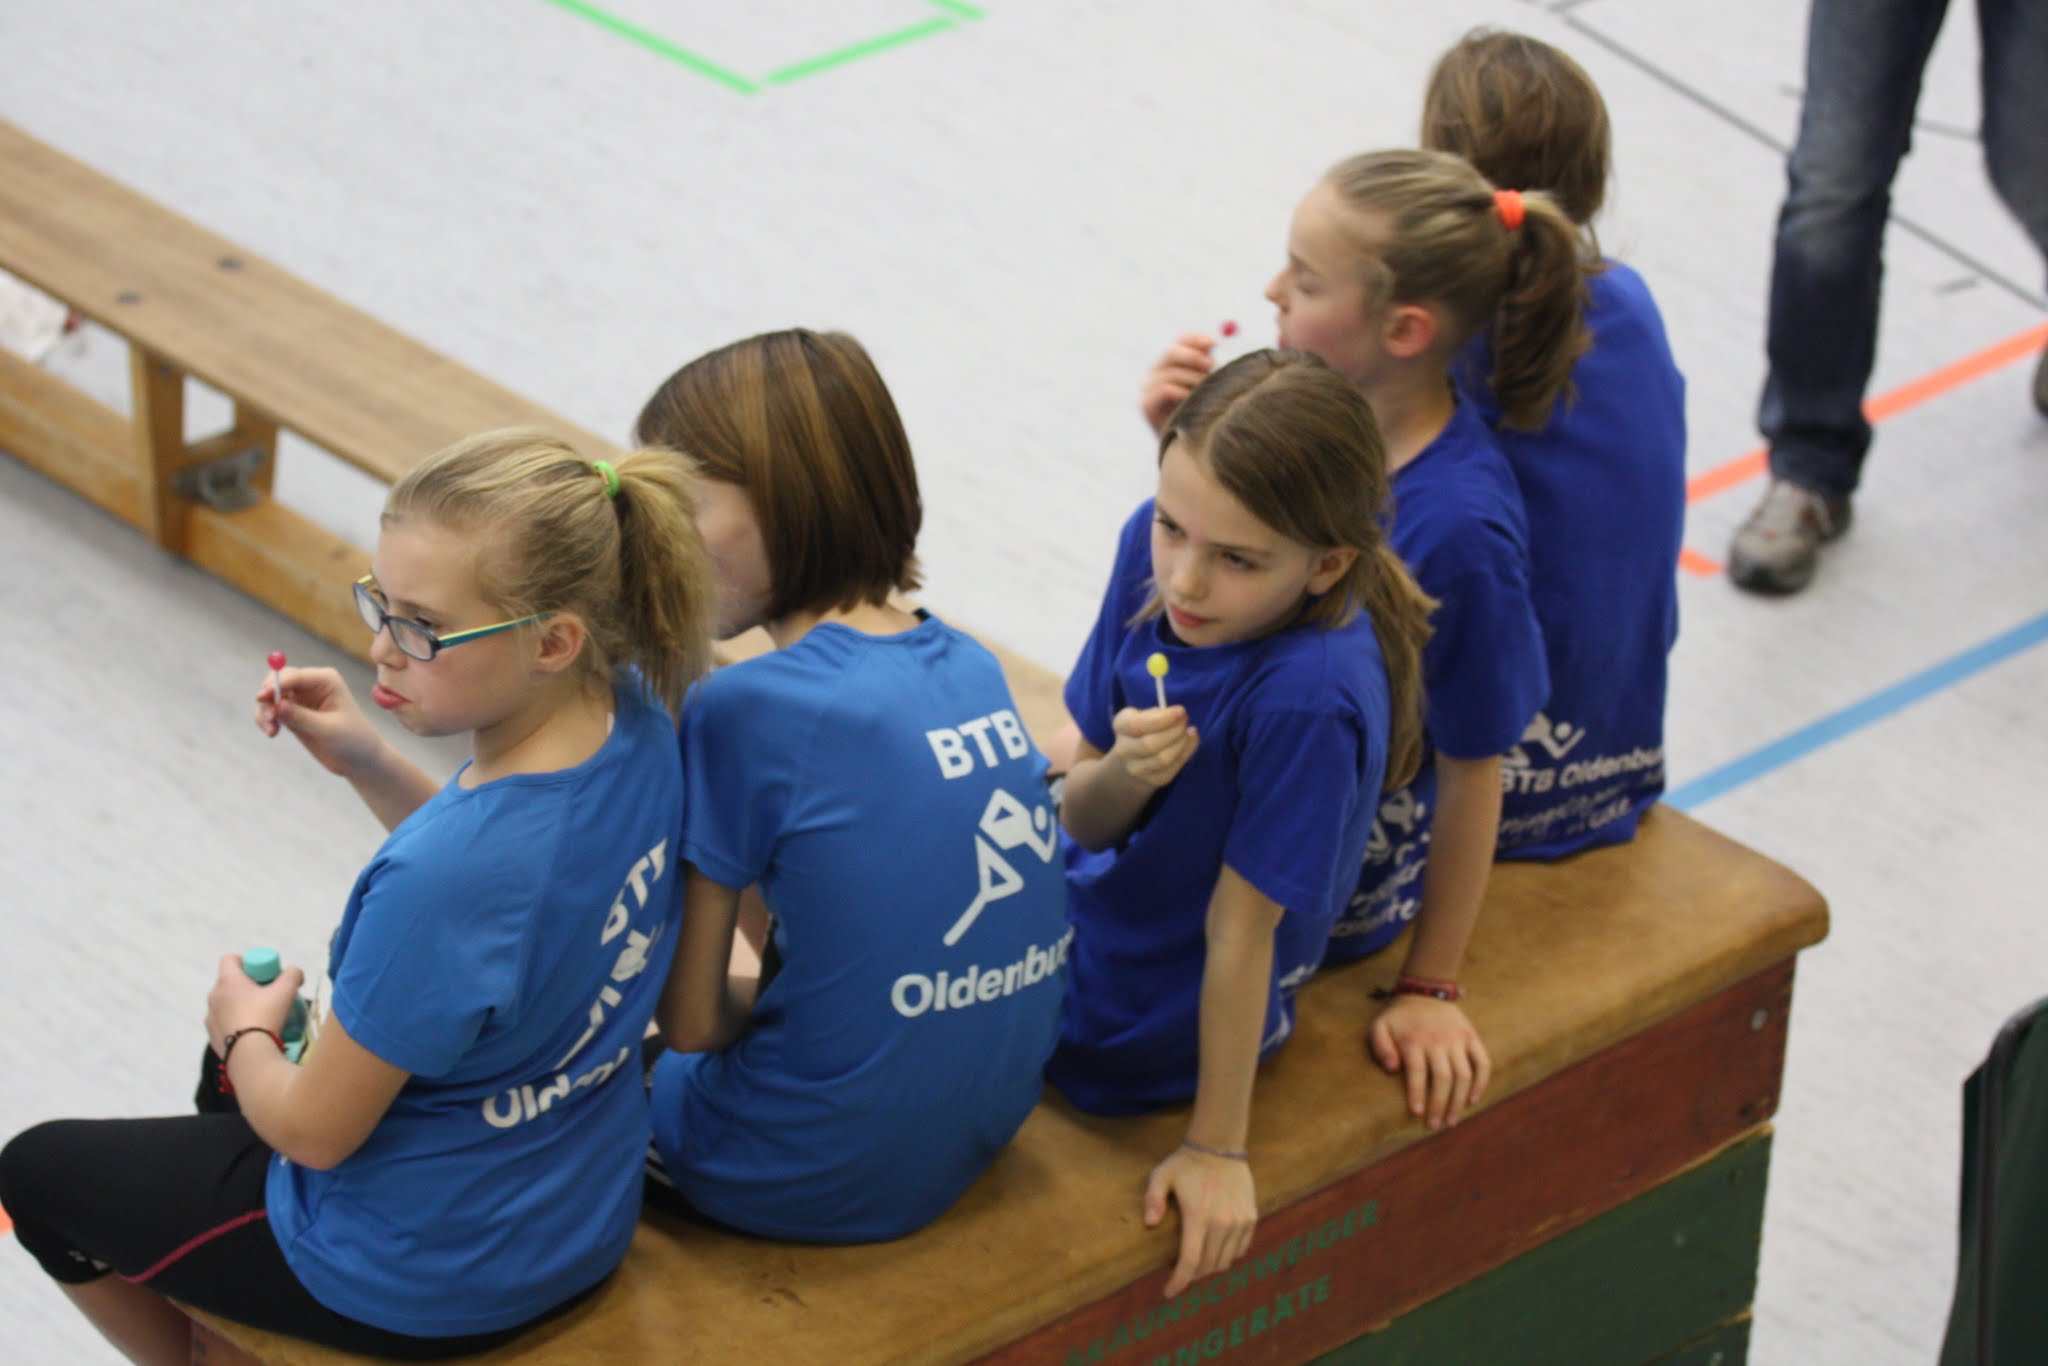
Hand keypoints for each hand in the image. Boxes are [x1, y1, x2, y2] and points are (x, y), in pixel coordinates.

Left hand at [206, 953, 305, 1055]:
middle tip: (267, 995)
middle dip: (247, 985)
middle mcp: (214, 996)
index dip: (247, 961)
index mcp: (227, 981)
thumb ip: (292, 975)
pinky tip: (252, 1033)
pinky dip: (236, 1025)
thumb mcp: (286, 991)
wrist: (249, 1056)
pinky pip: (224, 1024)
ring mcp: (210, 1018)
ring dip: (240, 1006)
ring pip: (226, 1005)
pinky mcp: (212, 1037)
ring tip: (261, 1017)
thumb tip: (294, 972)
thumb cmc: (266, 1016)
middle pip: (229, 983)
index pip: (230, 959)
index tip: (262, 972)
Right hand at [255, 665, 382, 775]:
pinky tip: (272, 733)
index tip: (261, 697)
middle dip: (268, 697)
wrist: (360, 759)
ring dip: (264, 711)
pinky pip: (271, 710)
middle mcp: (311, 684)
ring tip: (271, 731)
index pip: (295, 676)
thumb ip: (301, 717)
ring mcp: (300, 698)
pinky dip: (266, 719)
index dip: (276, 684)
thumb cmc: (352, 740)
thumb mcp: (327, 730)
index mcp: (326, 680)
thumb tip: (278, 705)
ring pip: (270, 696)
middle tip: (269, 718)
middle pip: (277, 680)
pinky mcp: (292, 713)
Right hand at [1108, 705, 1198, 788]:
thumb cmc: (1142, 730)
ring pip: (1163, 758)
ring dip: (1182, 743)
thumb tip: (1179, 716)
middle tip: (1185, 720)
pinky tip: (1190, 741)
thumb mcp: (1142, 715)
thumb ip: (1158, 714)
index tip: (1180, 710)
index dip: (1163, 718)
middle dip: (1174, 731)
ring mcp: (1137, 769)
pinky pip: (1173, 767)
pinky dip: (1186, 752)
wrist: (1130, 762)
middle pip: (1151, 744)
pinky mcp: (1153, 780)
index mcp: (1121, 727)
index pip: (1138, 725)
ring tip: (1187, 731)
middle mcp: (1124, 750)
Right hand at [1140, 333, 1217, 435]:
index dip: (1196, 340)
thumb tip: (1212, 342)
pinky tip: (1189, 400)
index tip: (1214, 344)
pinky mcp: (1145, 404)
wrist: (1186, 447)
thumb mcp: (1206, 383)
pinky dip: (1180, 392)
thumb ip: (1205, 362)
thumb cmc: (1200, 412)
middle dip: (1193, 358)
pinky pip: (1165, 390)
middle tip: (1210, 366)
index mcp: (1172, 363)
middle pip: (1172, 352)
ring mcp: (1148, 387)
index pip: (1181, 342)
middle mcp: (1156, 371)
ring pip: (1171, 373)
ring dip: (1192, 380)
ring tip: (1203, 392)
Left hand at [1145, 1143, 1256, 1297]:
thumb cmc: (1186, 1163)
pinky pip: (1240, 1250)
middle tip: (1180, 1271)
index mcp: (1199, 1216)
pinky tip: (1215, 1249)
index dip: (1179, 1281)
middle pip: (1208, 1266)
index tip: (1168, 1293)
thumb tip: (1150, 1224)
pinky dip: (1227, 1256)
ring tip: (1197, 1262)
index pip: (1190, 1261)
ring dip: (1210, 1267)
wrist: (1220, 1145)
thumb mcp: (1162, 1175)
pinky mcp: (1250, 1218)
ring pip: (1225, 1261)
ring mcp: (1239, 1222)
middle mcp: (1222, 1223)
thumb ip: (1152, 1198)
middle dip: (1192, 1275)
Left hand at [1368, 995, 1490, 1129]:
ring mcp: (1457, 1039)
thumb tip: (1391, 1069)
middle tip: (1434, 1124)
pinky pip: (1483, 1062)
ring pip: (1464, 1074)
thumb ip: (1380, 1047)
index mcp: (1414, 1040)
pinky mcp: (1471, 1037)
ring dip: (1459, 1100)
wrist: (1425, 992)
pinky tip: (1473, 1100)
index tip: (1417, 1114)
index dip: (1417, 1093)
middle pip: (1443, 1077)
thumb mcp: (1379, 1026)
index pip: (1417, 1071)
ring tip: (1451, 1120)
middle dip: (1439, 1104)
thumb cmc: (1399, 1017)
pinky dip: (1481, 1082)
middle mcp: (1438, 1040)